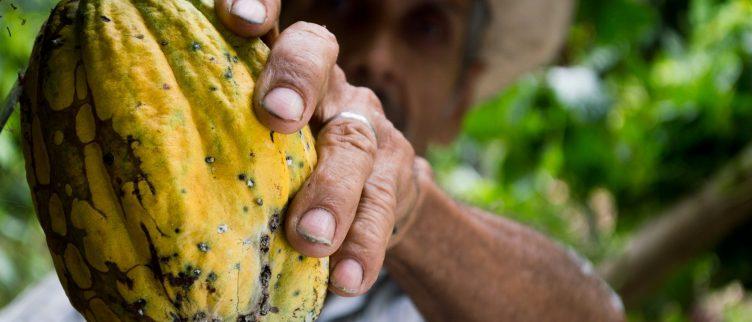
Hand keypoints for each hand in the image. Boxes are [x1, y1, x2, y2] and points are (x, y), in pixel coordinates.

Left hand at [215, 0, 428, 295]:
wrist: (373, 196)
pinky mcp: (395, 175)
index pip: (274, 20)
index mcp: (282, 68)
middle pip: (319, 59)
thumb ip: (218, 133)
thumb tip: (126, 160)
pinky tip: (346, 277)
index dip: (261, 5)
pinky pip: (383, 206)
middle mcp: (327, 84)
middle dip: (296, 80)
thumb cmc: (287, 166)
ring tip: (309, 238)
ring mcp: (366, 126)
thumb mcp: (253, 140)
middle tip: (277, 115)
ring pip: (354, 144)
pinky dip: (363, 243)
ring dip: (332, 191)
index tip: (236, 16)